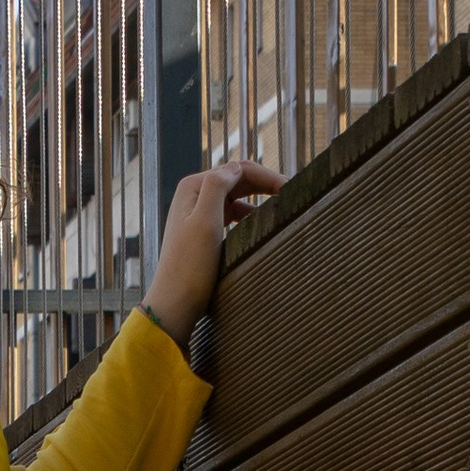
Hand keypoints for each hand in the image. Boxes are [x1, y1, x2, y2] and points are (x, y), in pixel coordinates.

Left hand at [143, 155, 281, 347]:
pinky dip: (249, 216)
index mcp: (193, 187)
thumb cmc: (189, 266)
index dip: (266, 175)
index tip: (291, 188)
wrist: (175, 303)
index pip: (238, 169)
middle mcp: (194, 196)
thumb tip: (235, 167)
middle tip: (293, 194)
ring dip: (259, 199)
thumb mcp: (204, 220)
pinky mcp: (204, 232)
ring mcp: (198, 214)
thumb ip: (217, 186)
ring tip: (282, 208)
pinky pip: (233, 215)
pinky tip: (262, 224)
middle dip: (266, 184)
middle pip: (239, 181)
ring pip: (237, 197)